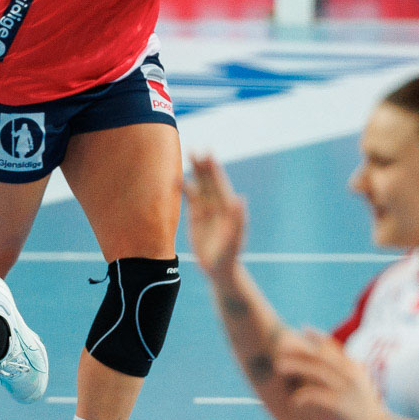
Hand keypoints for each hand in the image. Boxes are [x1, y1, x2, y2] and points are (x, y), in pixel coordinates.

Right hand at [183, 152, 246, 283]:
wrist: (219, 270)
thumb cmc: (229, 257)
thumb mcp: (234, 240)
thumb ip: (238, 220)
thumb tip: (241, 199)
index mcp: (228, 209)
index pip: (219, 185)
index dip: (214, 170)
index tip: (208, 154)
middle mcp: (218, 206)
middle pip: (209, 181)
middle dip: (203, 165)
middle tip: (195, 148)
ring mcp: (207, 211)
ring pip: (199, 187)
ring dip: (194, 173)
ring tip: (187, 156)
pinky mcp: (196, 218)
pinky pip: (190, 199)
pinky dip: (184, 189)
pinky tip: (177, 179)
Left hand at [272, 330, 389, 419]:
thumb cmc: (365, 408)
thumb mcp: (358, 384)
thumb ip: (344, 372)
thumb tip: (327, 363)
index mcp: (353, 367)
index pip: (334, 347)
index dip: (318, 336)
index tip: (303, 328)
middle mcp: (350, 374)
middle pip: (321, 356)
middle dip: (300, 348)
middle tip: (279, 345)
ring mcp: (346, 388)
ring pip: (317, 372)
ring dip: (296, 367)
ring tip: (277, 367)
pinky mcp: (340, 405)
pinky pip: (317, 396)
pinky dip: (302, 396)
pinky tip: (293, 400)